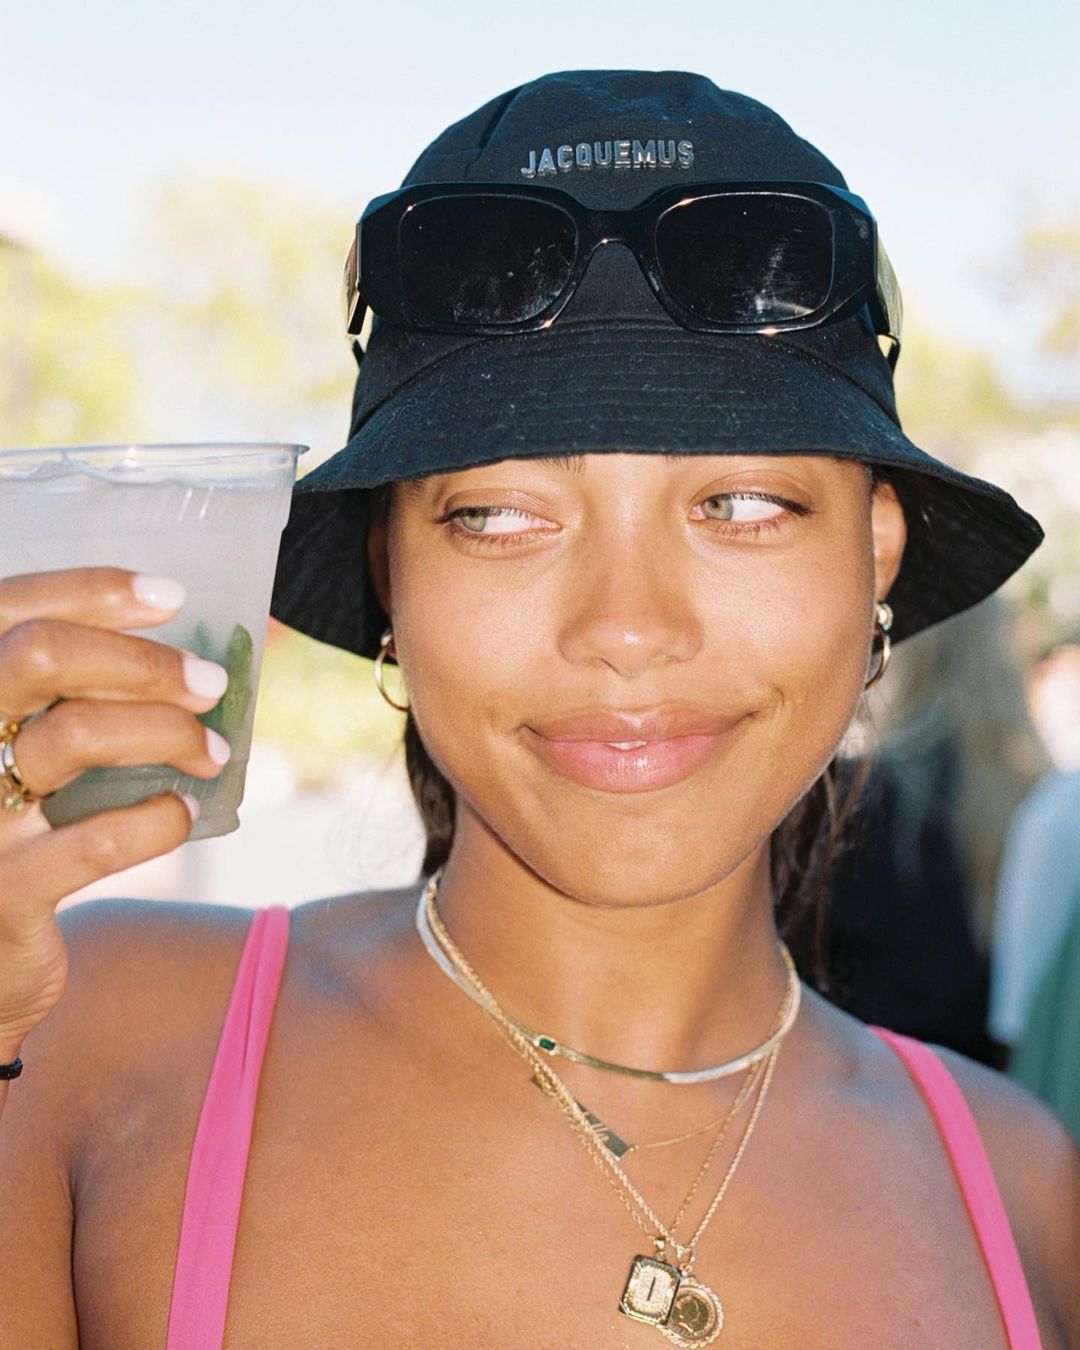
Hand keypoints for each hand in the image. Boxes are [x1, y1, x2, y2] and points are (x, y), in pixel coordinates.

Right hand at [0, 568, 231, 1055]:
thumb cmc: (13, 837)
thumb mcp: (17, 758)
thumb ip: (64, 702)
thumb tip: (179, 657)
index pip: (5, 607)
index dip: (89, 590)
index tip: (169, 596)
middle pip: (36, 654)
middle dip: (142, 660)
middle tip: (211, 684)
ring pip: (74, 736)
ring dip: (167, 734)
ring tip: (212, 753)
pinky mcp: (1, 894)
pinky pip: (98, 841)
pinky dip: (158, 820)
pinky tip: (180, 814)